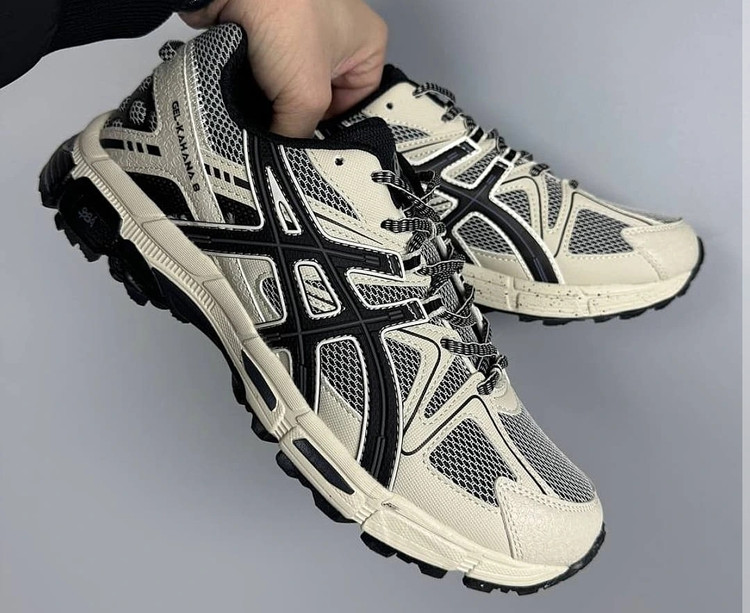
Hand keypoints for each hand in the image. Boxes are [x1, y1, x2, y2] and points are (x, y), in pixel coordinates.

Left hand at [182, 0, 387, 136]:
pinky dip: (255, 90)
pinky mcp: (267, 36)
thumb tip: (286, 158)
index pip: (358, 105)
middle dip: (301, 117)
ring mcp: (300, 35)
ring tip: (264, 113)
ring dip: (275, 105)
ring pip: (291, 91)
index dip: (334, 128)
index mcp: (367, 43)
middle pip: (323, 101)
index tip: (314, 147)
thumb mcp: (306, 94)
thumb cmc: (281, 10)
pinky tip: (248, 96)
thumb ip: (300, 135)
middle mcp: (337, 36)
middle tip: (287, 133)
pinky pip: (266, 78)